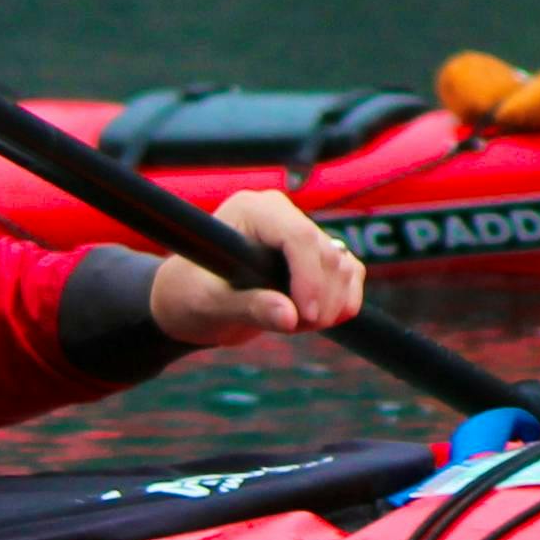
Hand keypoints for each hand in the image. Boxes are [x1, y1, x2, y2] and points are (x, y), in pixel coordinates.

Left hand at [145, 188, 365, 344]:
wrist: (191, 303)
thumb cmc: (188, 296)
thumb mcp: (210, 305)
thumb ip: (249, 308)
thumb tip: (289, 317)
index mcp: (251, 211)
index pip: (299, 235)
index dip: (310, 278)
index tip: (306, 317)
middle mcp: (280, 214)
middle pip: (326, 253)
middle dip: (319, 299)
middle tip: (292, 329)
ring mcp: (301, 231)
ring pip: (343, 266)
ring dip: (330, 305)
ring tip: (293, 325)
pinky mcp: (316, 254)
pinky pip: (350, 274)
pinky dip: (343, 302)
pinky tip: (315, 320)